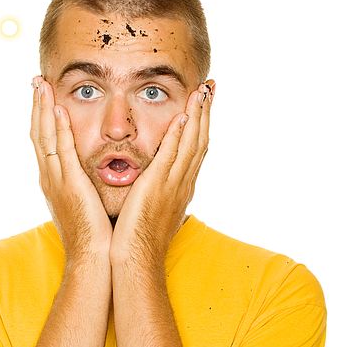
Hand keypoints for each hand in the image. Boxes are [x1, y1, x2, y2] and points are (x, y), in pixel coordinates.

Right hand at [30, 75, 111, 263]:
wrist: (93, 257)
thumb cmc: (95, 234)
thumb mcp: (88, 202)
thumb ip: (88, 184)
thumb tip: (100, 173)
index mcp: (55, 181)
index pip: (46, 141)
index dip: (44, 117)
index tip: (45, 95)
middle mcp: (50, 177)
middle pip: (38, 133)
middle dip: (37, 106)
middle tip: (37, 80)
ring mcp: (56, 180)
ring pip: (44, 137)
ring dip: (43, 109)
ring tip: (42, 85)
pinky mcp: (68, 184)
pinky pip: (61, 150)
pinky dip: (57, 128)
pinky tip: (58, 109)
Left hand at [109, 80, 214, 267]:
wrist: (136, 260)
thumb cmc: (138, 240)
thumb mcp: (152, 211)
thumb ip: (157, 194)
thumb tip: (156, 189)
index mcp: (180, 187)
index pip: (195, 149)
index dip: (201, 125)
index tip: (204, 103)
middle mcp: (182, 183)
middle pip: (200, 140)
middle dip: (206, 112)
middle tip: (211, 86)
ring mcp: (173, 184)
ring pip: (191, 143)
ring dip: (197, 115)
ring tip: (201, 91)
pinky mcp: (158, 187)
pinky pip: (171, 156)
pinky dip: (179, 136)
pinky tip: (183, 116)